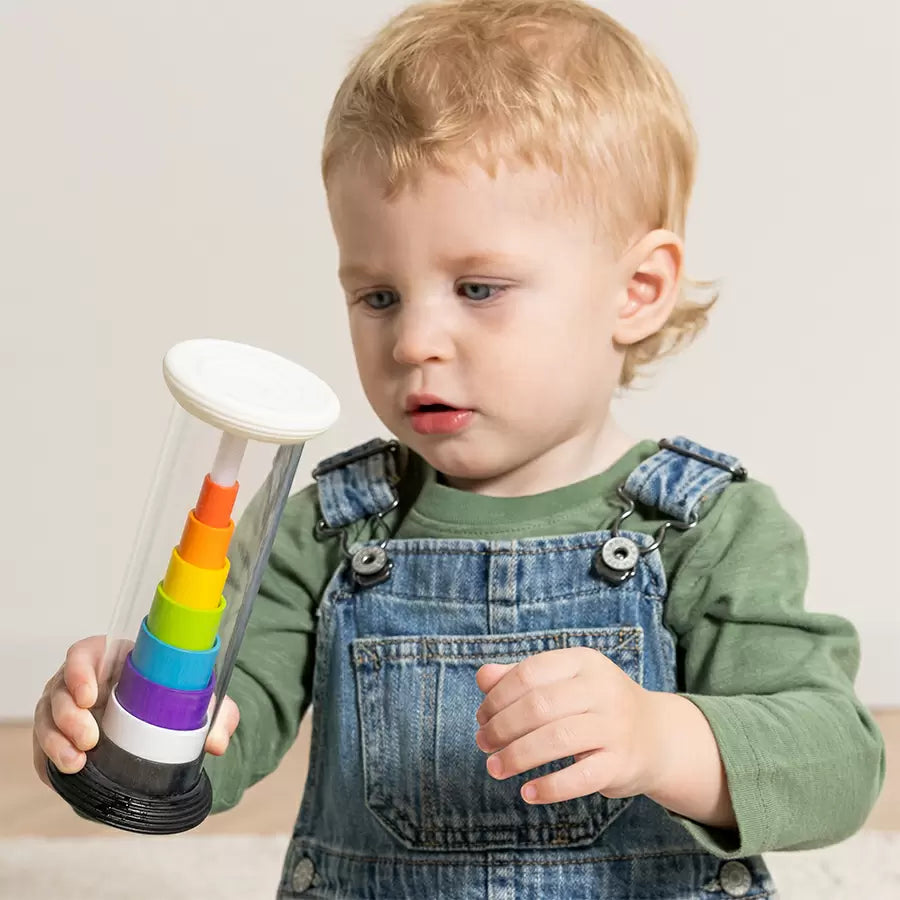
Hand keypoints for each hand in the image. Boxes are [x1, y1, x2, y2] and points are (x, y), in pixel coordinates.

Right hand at [33, 635, 240, 786]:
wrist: (164, 733)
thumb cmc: (175, 703)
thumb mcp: (199, 703)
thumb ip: (217, 715)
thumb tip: (217, 742)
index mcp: (113, 660)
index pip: (85, 653)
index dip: (80, 670)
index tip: (89, 695)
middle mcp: (84, 682)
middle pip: (61, 689)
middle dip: (68, 715)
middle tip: (90, 738)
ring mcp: (67, 710)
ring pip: (47, 717)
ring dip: (55, 741)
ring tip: (76, 763)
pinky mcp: (60, 738)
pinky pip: (42, 746)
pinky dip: (47, 759)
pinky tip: (62, 772)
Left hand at [474, 647, 661, 804]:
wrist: (657, 736)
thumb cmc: (594, 705)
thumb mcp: (563, 682)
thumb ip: (522, 678)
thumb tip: (483, 677)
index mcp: (583, 662)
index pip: (530, 673)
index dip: (498, 697)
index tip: (482, 717)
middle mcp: (602, 689)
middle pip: (539, 706)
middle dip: (502, 727)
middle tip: (483, 743)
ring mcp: (615, 726)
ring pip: (557, 739)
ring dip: (517, 756)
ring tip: (495, 768)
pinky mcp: (622, 762)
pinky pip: (580, 777)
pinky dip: (549, 787)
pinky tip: (527, 792)